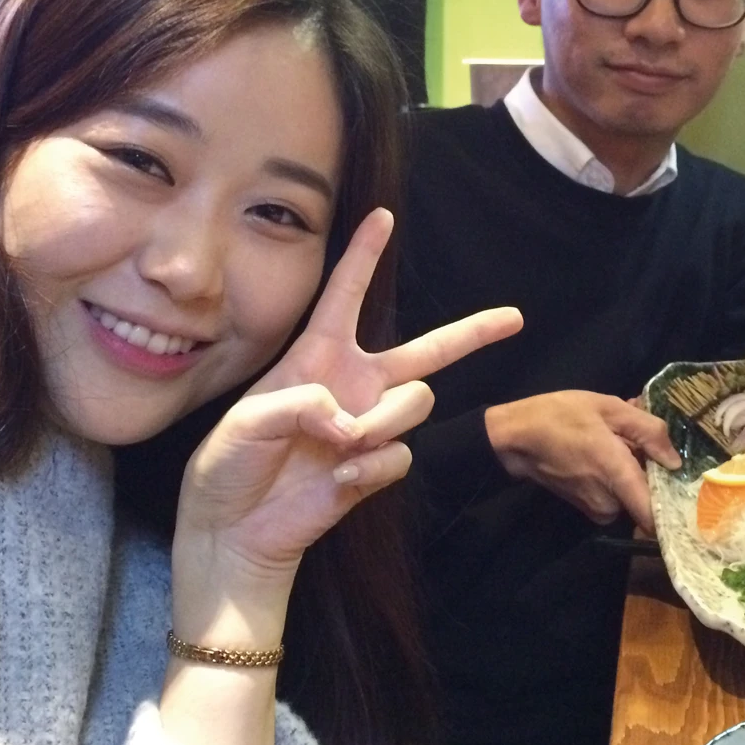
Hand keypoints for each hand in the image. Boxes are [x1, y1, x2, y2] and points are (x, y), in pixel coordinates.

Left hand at [173, 209, 521, 607]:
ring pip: (416, 402)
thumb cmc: (228, 464)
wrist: (234, 529)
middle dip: (474, 332)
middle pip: (428, 349)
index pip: (345, 295)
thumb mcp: (247, 418)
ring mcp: (371, 425)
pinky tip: (338, 479)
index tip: (382, 215)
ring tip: (340, 445)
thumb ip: (301, 401)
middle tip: (516, 318)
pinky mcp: (377, 466)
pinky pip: (400, 454)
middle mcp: (354, 384)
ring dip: (381, 421)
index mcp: (317, 355)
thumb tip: (350, 419)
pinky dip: (371, 466)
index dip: (364, 254)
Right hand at [485, 390, 681, 533]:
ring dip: (632, 466)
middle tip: (643, 437)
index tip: (689, 495)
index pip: (655, 520)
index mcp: (619, 478)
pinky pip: (614, 492)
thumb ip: (649, 431)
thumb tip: (675, 460)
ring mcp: (596, 509)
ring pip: (630, 491)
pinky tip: (605, 446)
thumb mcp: (608, 408)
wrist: (513, 438)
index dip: (676, 514)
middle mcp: (610, 503)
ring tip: (619, 435)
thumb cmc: (560, 417)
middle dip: (650, 467)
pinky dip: (616, 473)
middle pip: (647, 494)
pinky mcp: (586, 506)